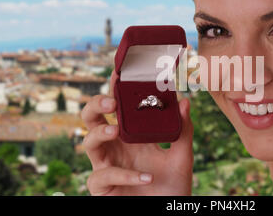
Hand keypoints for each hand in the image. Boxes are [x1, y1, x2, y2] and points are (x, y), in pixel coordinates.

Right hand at [81, 70, 193, 195]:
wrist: (169, 212)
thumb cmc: (173, 187)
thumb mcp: (183, 157)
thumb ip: (183, 131)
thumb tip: (185, 102)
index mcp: (132, 136)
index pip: (119, 108)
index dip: (115, 90)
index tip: (120, 71)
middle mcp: (116, 148)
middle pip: (92, 119)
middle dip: (95, 106)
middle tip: (112, 102)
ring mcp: (107, 166)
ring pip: (87, 143)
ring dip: (99, 134)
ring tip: (115, 131)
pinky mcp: (102, 187)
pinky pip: (104, 176)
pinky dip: (125, 174)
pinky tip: (146, 176)